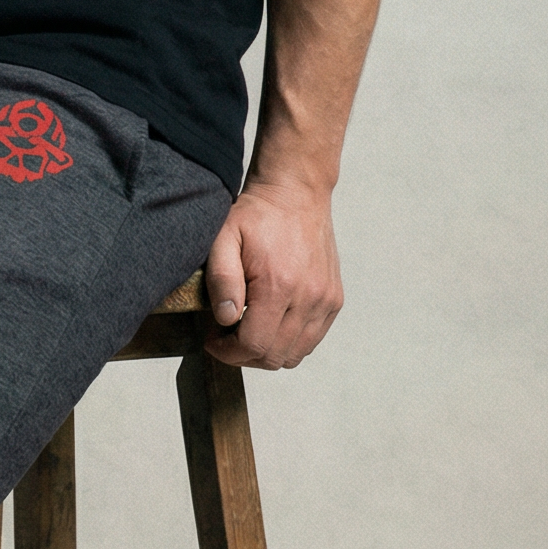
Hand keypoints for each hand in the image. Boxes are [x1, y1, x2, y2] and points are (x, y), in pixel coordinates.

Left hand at [203, 180, 343, 369]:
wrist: (296, 193)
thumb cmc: (257, 215)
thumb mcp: (224, 239)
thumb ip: (222, 280)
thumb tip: (226, 318)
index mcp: (280, 285)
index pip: (253, 345)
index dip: (227, 351)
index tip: (213, 339)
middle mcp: (309, 297)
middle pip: (274, 356)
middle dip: (243, 355)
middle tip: (226, 336)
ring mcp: (325, 299)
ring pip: (294, 354)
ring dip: (266, 352)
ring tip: (248, 330)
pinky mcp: (334, 299)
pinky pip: (311, 340)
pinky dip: (289, 342)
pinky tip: (270, 323)